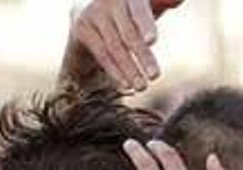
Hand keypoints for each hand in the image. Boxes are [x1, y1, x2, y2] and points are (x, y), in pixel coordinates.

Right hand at [63, 0, 183, 91]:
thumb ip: (161, 2)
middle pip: (127, 32)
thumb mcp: (147, 5)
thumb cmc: (127, 10)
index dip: (145, 24)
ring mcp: (91, 13)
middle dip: (142, 56)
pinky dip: (115, 71)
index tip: (152, 41)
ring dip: (129, 69)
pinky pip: (101, 54)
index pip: (138, 10)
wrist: (90, 14)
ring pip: (114, 46)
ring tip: (142, 87)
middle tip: (155, 77)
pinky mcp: (80, 28)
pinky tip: (125, 85)